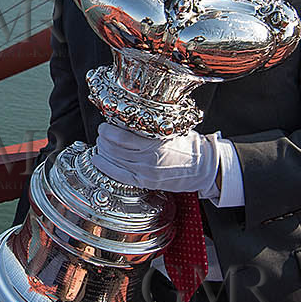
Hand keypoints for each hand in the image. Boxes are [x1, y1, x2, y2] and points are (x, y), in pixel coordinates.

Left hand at [92, 123, 220, 195]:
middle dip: (103, 140)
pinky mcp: (145, 183)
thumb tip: (128, 118)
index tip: (104, 126)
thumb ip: (151, 127)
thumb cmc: (189, 147)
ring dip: (103, 152)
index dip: (108, 131)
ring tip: (100, 144)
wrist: (202, 168)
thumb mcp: (172, 130)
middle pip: (115, 150)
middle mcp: (149, 161)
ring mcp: (146, 174)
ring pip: (114, 162)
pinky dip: (105, 168)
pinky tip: (98, 161)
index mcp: (156, 145)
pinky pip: (119, 176)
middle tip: (101, 133)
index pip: (123, 138)